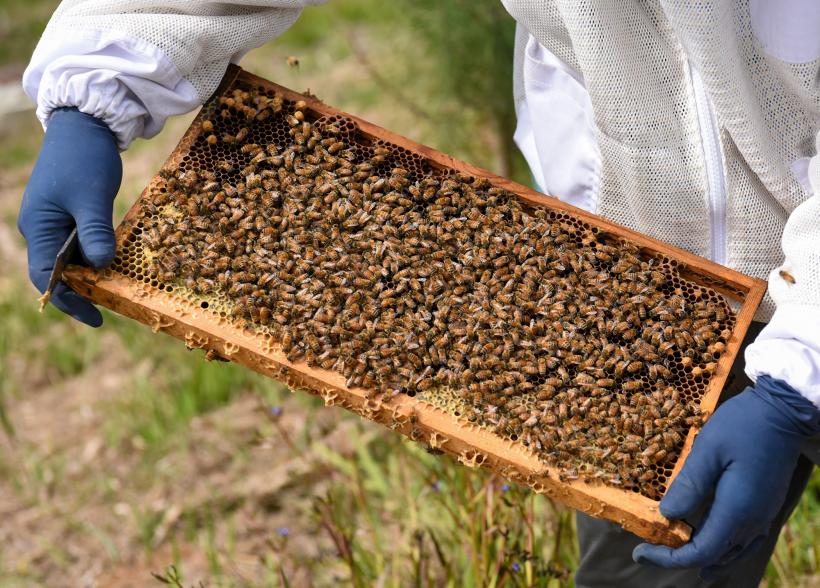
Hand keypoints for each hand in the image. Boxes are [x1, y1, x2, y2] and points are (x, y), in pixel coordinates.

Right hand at [18, 108, 121, 325]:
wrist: (85, 124)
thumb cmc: (84, 158)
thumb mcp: (90, 196)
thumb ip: (95, 231)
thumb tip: (101, 265)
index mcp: (40, 227)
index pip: (47, 277)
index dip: (69, 300)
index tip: (96, 318)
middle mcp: (43, 228)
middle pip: (58, 272)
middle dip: (82, 292)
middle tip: (111, 308)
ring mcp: (56, 221)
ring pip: (71, 259)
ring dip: (90, 275)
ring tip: (115, 292)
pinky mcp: (72, 213)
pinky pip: (81, 244)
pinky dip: (96, 256)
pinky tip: (115, 265)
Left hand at [633, 375, 819, 578]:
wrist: (783, 412)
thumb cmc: (742, 424)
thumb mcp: (708, 449)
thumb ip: (689, 484)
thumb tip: (666, 514)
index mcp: (736, 509)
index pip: (701, 551)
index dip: (668, 557)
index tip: (640, 551)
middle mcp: (752, 520)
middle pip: (714, 556)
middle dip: (678, 558)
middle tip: (646, 551)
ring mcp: (762, 515)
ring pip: (731, 552)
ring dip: (701, 557)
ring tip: (672, 556)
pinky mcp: (764, 505)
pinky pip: (744, 541)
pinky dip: (723, 550)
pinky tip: (712, 546)